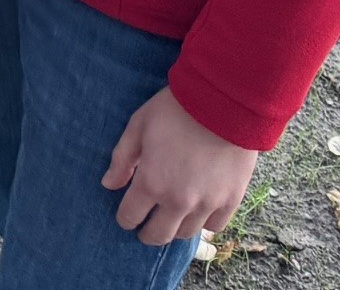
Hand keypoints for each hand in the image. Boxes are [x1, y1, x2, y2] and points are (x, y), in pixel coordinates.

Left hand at [103, 88, 259, 246]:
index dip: (125, 218)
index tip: (126, 215)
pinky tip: (199, 210)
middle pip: (158, 236)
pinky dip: (204, 222)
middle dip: (147, 233)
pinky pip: (214, 226)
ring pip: (186, 234)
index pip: (130, 217)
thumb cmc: (175, 110)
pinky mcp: (231, 200)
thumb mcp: (138, 126)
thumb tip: (109, 184)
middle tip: (146, 225)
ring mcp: (206, 204)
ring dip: (175, 228)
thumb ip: (122, 158)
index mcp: (151, 183)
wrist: (224, 103)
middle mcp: (178, 201)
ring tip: (172, 217)